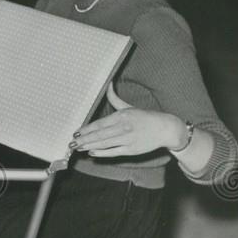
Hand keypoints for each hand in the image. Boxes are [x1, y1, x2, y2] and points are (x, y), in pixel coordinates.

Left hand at [71, 109, 187, 156]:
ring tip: (78, 148)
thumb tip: (108, 84)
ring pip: (105, 144)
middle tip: (71, 142)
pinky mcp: (132, 150)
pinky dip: (102, 153)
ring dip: (89, 146)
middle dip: (84, 139)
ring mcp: (128, 139)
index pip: (100, 124)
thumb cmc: (146, 117)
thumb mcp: (130, 107)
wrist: (166, 129)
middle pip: (99, 135)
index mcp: (122, 116)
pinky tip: (92, 152)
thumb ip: (115, 98)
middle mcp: (124, 127)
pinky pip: (114, 152)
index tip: (76, 132)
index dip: (86, 129)